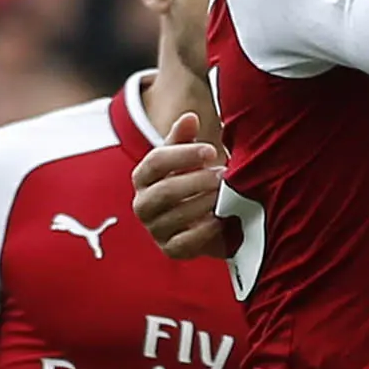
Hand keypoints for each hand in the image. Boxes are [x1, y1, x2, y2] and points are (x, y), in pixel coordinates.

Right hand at [131, 113, 230, 259]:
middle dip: (198, 181)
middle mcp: (143, 204)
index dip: (184, 155)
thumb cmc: (194, 179)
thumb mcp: (188, 157)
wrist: (204, 215)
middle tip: (223, 175)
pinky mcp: (170, 250)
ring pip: (178, 215)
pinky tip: (221, 218)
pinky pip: (185, 243)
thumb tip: (190, 118)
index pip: (155, 162)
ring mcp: (155, 229)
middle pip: (165, 191)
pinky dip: (205, 230)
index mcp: (142, 177)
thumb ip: (185, 138)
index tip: (211, 150)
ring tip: (226, 193)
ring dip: (206, 203)